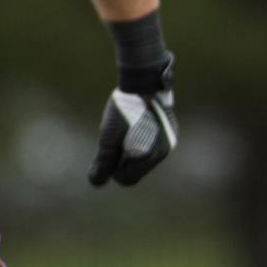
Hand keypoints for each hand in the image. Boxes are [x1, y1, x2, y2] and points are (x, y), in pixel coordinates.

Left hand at [89, 58, 177, 186]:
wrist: (144, 83)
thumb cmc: (124, 111)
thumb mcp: (108, 138)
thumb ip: (103, 163)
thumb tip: (96, 183)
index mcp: (147, 155)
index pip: (128, 179)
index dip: (114, 171)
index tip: (108, 155)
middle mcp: (163, 152)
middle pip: (138, 171)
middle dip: (124, 162)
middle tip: (116, 143)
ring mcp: (169, 142)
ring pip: (147, 160)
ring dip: (134, 152)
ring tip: (126, 133)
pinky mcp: (171, 133)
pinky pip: (155, 148)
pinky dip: (144, 143)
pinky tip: (136, 128)